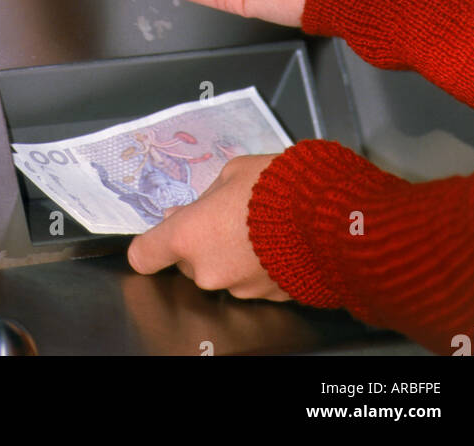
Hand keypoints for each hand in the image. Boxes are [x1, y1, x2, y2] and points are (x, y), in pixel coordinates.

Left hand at [127, 155, 289, 299]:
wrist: (329, 217)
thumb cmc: (274, 186)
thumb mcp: (231, 173)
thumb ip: (204, 199)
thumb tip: (185, 213)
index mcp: (188, 237)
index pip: (144, 256)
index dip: (150, 246)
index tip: (160, 236)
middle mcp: (207, 271)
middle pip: (188, 262)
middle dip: (200, 242)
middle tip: (224, 215)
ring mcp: (238, 289)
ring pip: (220, 272)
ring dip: (230, 254)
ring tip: (258, 226)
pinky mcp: (267, 299)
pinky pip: (251, 281)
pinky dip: (256, 266)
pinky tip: (276, 242)